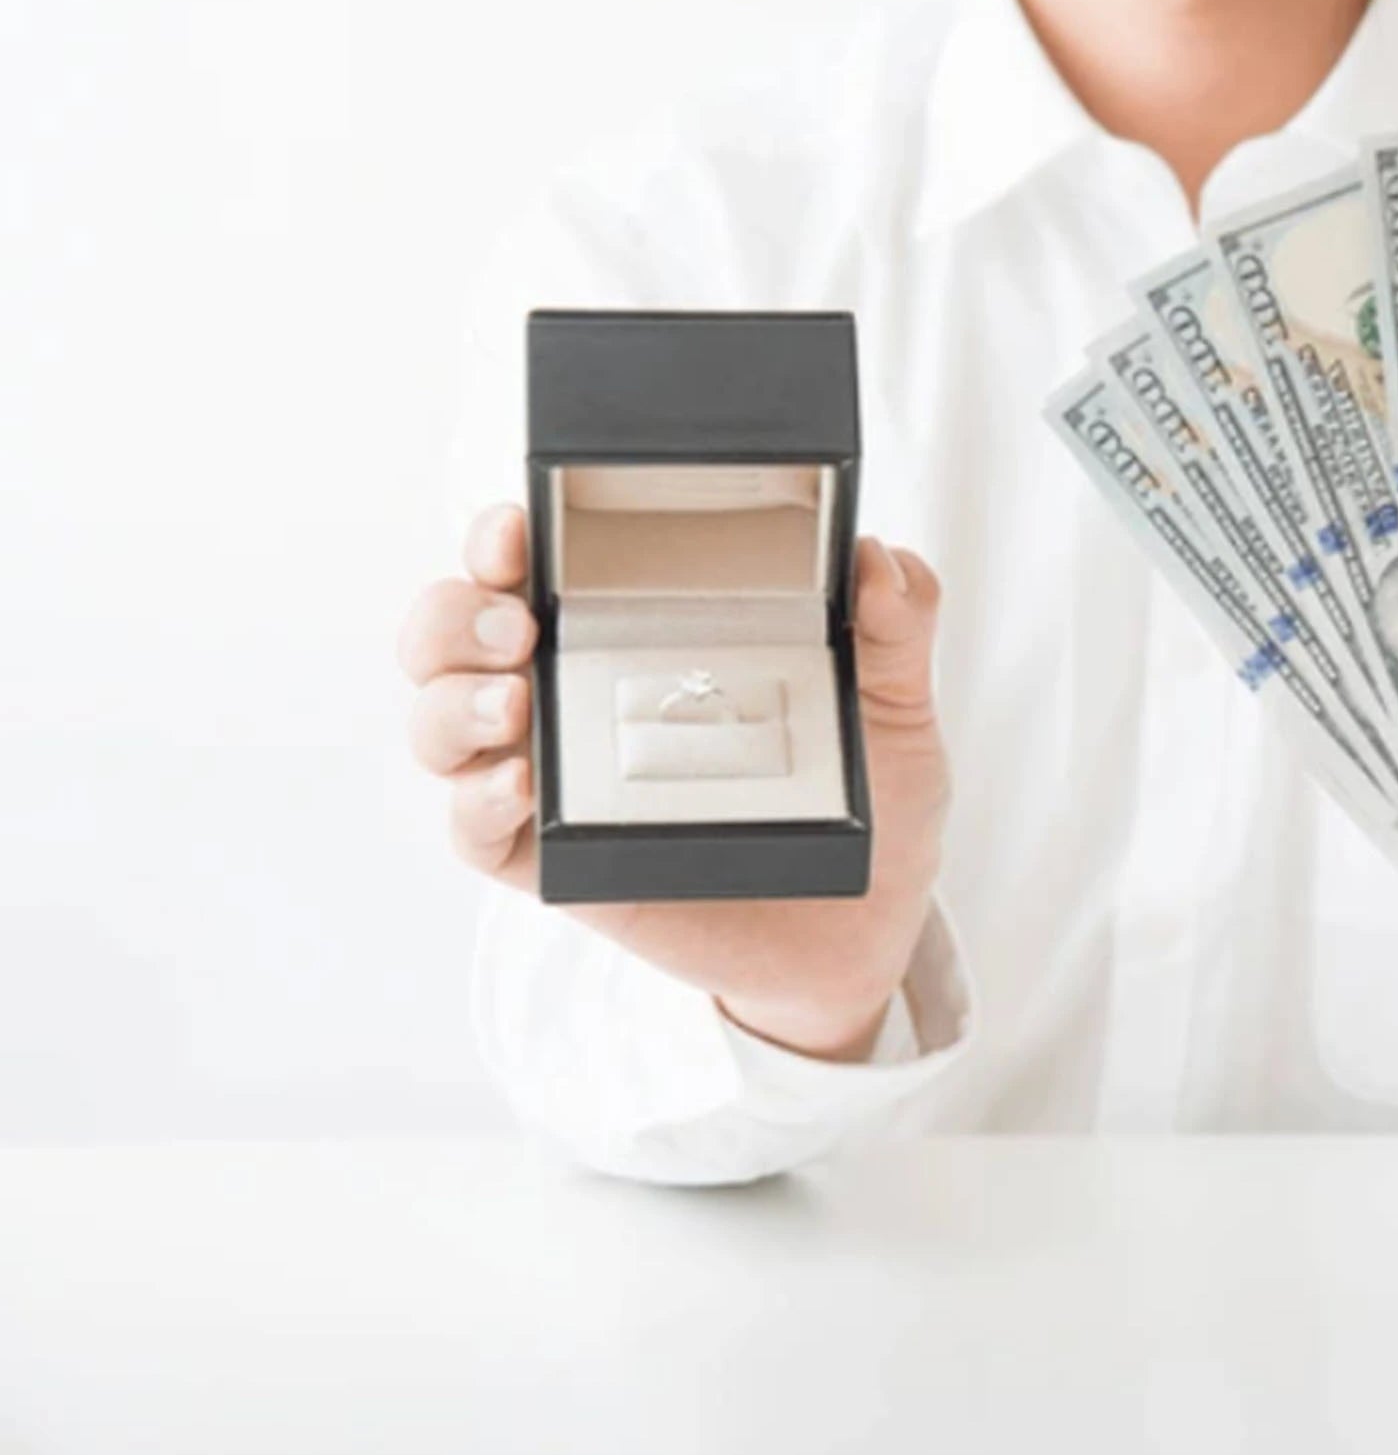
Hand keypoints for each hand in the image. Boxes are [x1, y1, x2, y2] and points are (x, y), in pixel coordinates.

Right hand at [397, 504, 950, 1061]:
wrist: (869, 927)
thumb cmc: (868, 798)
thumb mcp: (895, 703)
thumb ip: (898, 624)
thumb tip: (880, 561)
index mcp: (634, 632)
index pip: (536, 565)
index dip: (503, 538)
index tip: (518, 527)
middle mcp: (573, 693)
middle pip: (454, 633)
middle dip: (457, 613)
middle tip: (518, 622)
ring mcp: (555, 779)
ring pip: (441, 723)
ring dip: (452, 702)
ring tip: (513, 700)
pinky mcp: (553, 863)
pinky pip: (474, 831)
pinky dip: (475, 802)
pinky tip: (522, 783)